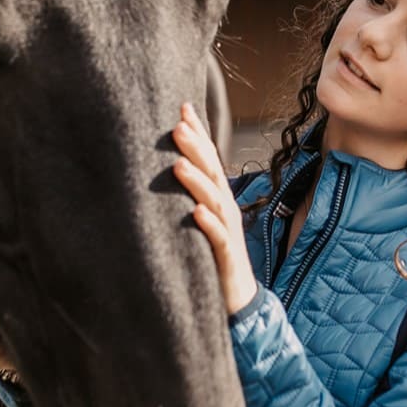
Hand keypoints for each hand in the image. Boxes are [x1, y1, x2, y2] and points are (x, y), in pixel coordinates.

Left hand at [172, 103, 258, 315]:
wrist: (237, 299)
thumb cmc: (214, 255)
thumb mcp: (202, 219)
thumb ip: (191, 194)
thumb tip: (168, 165)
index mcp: (218, 198)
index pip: (209, 159)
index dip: (198, 134)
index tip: (182, 107)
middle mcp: (225, 209)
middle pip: (212, 173)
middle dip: (196, 148)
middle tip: (177, 126)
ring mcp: (227, 231)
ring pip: (214, 202)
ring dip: (197, 182)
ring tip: (178, 165)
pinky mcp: (226, 257)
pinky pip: (218, 238)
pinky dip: (208, 224)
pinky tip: (195, 213)